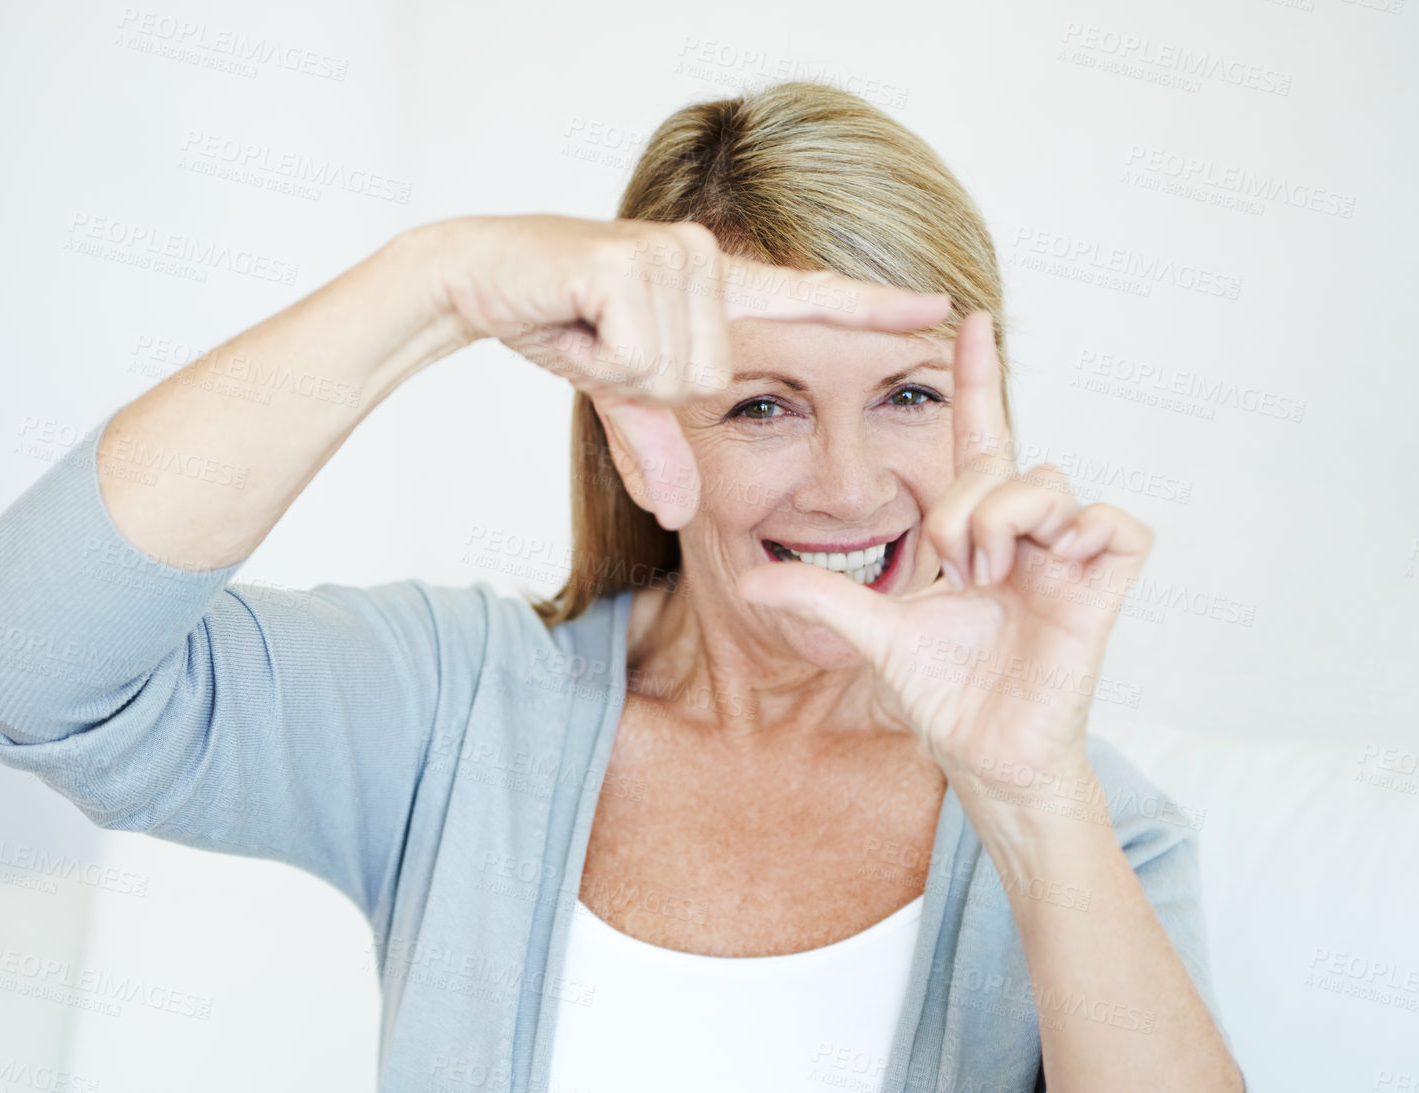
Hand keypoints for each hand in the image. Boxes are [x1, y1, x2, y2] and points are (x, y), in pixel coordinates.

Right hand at [435, 214, 952, 528]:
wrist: (478, 272)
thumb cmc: (554, 317)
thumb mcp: (615, 394)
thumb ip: (656, 446)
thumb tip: (680, 512)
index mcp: (715, 288)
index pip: (808, 297)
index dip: (873, 307)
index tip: (941, 305)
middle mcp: (706, 261)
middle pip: (712, 380)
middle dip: (646, 386)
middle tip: (599, 340)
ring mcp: (676, 254)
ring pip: (678, 374)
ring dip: (617, 369)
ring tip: (586, 325)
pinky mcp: (634, 260)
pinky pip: (640, 359)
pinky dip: (596, 357)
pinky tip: (573, 317)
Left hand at [734, 312, 1154, 814]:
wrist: (984, 756)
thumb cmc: (943, 696)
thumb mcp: (872, 635)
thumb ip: (818, 600)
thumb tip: (747, 584)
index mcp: (975, 532)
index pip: (980, 436)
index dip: (975, 380)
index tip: (969, 319)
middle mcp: (1024, 535)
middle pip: (1004, 463)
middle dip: (963, 505)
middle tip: (952, 566)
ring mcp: (1066, 558)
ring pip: (1049, 481)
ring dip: (1004, 521)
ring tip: (984, 576)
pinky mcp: (1104, 586)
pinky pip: (1115, 523)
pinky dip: (1084, 533)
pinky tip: (1051, 568)